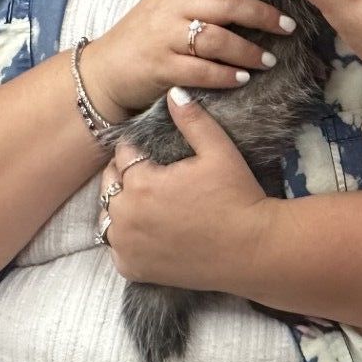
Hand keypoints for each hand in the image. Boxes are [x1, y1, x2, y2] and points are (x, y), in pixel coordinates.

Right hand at [81, 0, 296, 120]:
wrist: (103, 71)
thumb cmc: (144, 36)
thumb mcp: (168, 6)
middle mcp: (172, 7)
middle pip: (225, 4)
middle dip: (261, 15)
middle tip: (287, 26)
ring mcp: (165, 38)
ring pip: (216, 39)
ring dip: (248, 51)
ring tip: (269, 60)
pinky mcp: (162, 68)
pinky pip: (201, 71)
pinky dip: (226, 76)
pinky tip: (242, 79)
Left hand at [97, 92, 283, 292]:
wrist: (252, 250)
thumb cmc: (238, 197)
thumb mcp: (219, 151)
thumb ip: (192, 120)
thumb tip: (173, 92)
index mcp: (141, 182)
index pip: (122, 155)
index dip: (137, 151)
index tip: (154, 155)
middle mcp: (126, 215)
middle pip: (109, 185)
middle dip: (125, 178)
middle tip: (152, 179)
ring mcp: (127, 246)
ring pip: (108, 218)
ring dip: (121, 208)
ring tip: (147, 204)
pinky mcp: (133, 269)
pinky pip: (116, 249)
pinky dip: (127, 241)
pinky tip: (149, 233)